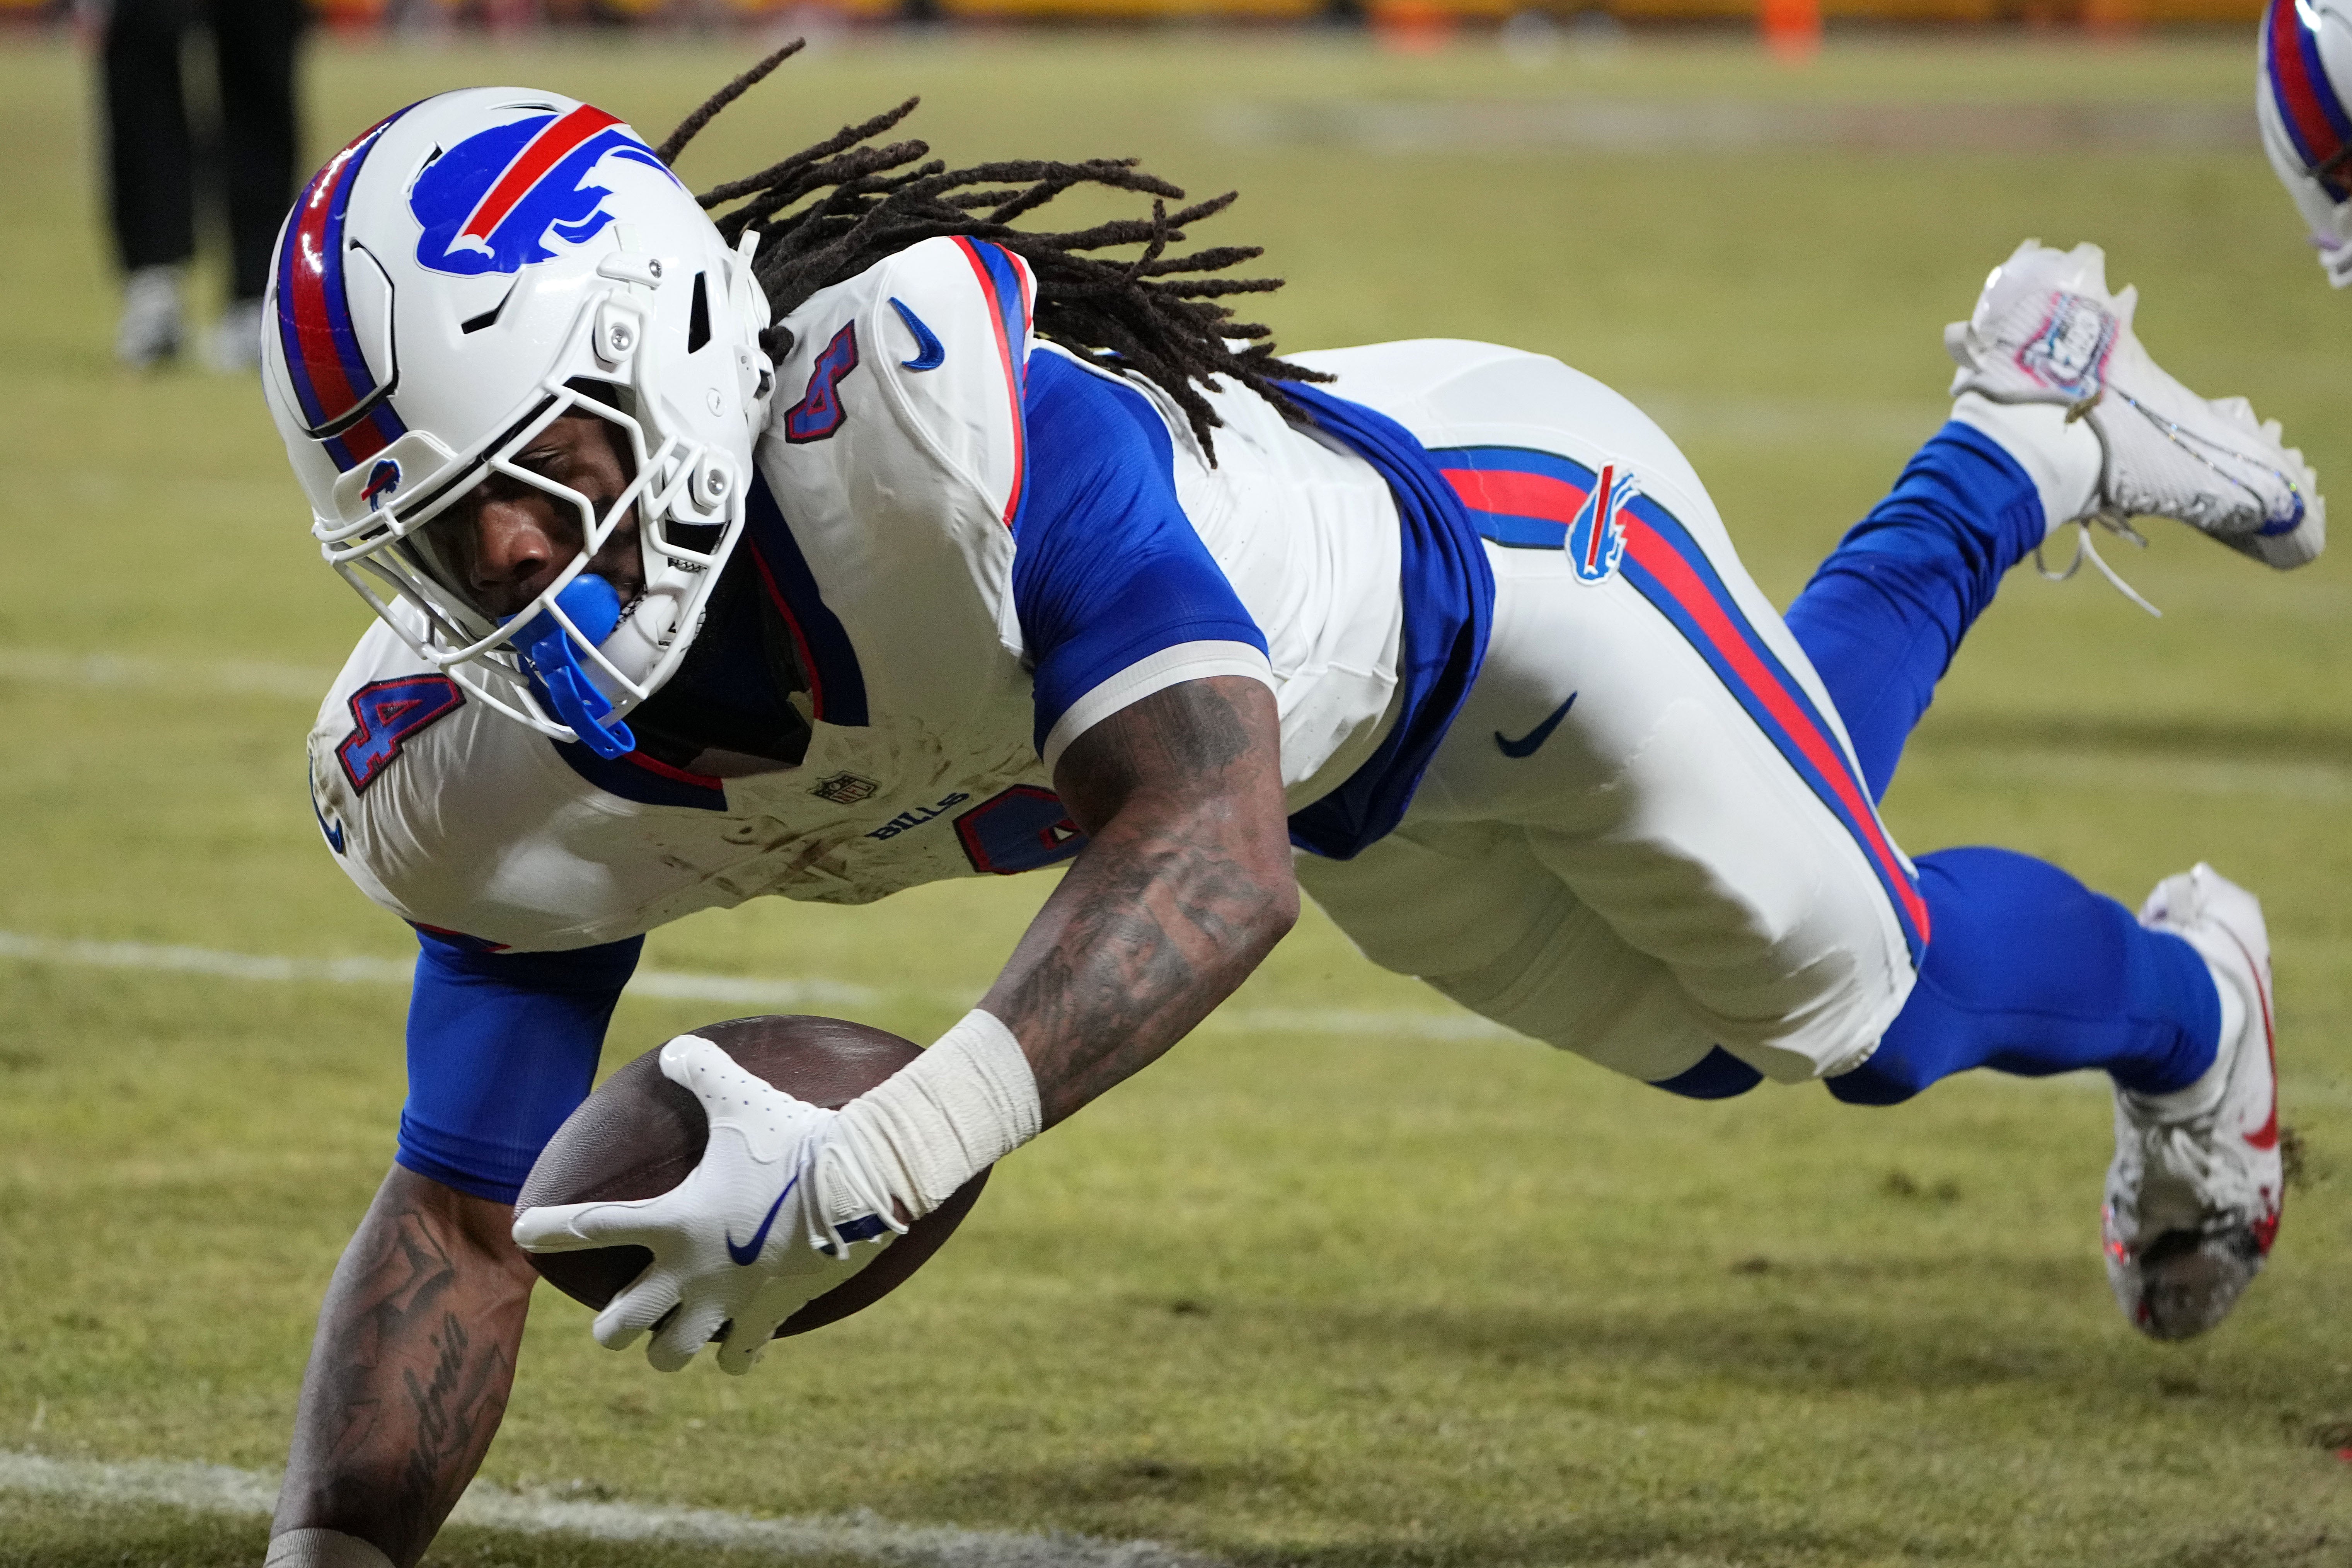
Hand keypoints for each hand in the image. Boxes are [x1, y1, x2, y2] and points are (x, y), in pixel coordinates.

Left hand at [511, 1035, 899, 1373]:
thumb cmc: (795, 1141)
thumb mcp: (743, 1097)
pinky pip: (739, 1355)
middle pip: (620, 1324)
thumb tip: (676, 1050)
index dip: (549, 1231)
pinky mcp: (769, 1315)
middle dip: (610, 1327)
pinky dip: (734, 1354)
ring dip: (665, 1349)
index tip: (521, 1235)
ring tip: (670, 1339)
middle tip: (615, 1318)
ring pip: (671, 1355)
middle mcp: (691, 1271)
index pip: (590, 1227)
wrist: (858, 1188)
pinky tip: (736, 1347)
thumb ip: (702, 1071)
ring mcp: (729, 1301)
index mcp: (673, 1221)